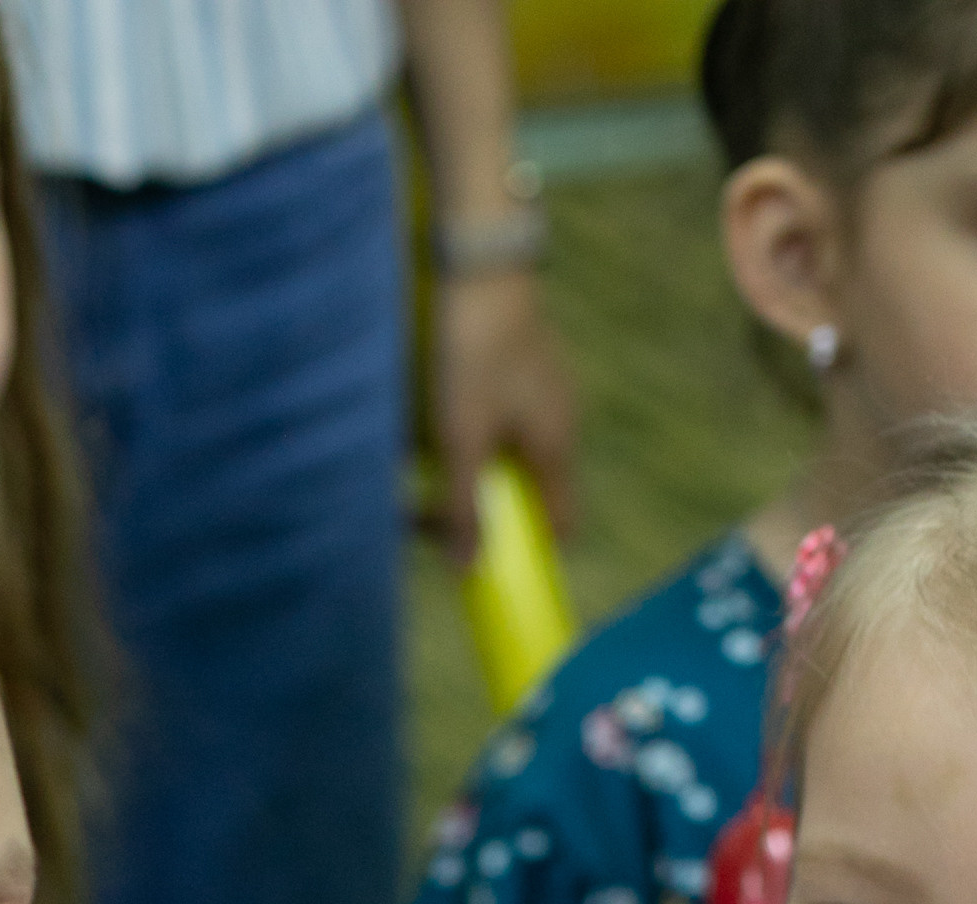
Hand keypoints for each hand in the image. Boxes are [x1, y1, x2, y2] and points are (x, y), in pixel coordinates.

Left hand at [432, 271, 576, 563]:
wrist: (481, 259)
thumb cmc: (474, 350)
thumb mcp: (460, 439)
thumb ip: (462, 507)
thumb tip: (466, 571)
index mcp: (556, 446)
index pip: (561, 525)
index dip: (528, 554)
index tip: (486, 566)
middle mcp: (559, 420)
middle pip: (524, 491)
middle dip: (476, 509)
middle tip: (421, 511)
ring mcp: (542, 388)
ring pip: (503, 452)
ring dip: (463, 468)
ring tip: (415, 460)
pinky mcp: (519, 362)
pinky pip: (494, 416)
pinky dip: (464, 430)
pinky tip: (428, 417)